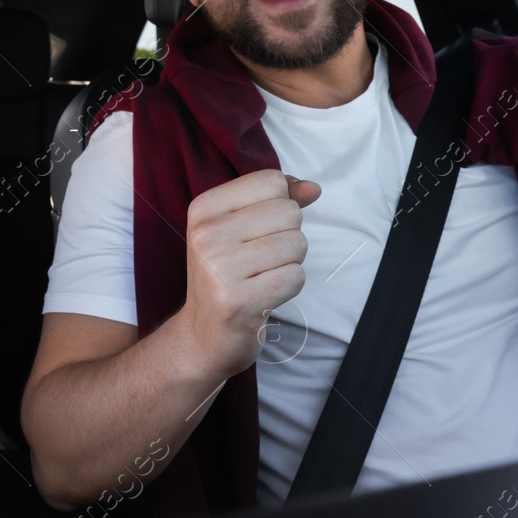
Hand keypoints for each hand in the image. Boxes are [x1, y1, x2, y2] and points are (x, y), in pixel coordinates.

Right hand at [179, 170, 320, 379]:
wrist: (203, 335)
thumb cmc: (227, 276)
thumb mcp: (240, 229)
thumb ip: (278, 201)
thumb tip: (314, 188)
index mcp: (203, 209)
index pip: (271, 181)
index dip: (280, 204)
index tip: (257, 230)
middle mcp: (206, 234)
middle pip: (288, 212)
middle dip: (288, 235)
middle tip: (260, 259)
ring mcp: (219, 269)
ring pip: (296, 244)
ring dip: (290, 263)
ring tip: (262, 277)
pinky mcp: (238, 301)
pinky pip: (295, 277)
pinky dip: (289, 286)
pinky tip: (265, 294)